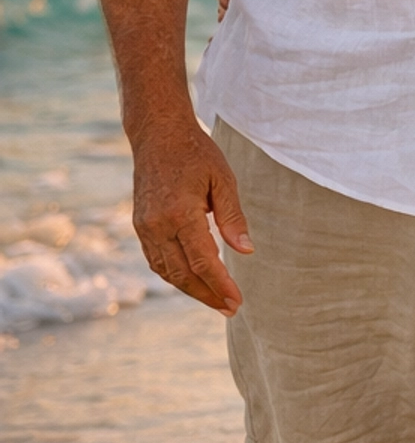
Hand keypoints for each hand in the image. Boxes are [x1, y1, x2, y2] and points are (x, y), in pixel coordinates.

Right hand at [130, 116, 252, 315]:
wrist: (157, 134)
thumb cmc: (196, 153)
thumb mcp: (223, 179)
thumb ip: (233, 217)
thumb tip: (246, 251)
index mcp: (180, 213)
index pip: (203, 261)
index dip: (220, 285)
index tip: (236, 301)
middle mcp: (157, 225)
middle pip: (182, 274)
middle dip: (207, 294)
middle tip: (230, 308)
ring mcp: (144, 227)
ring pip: (166, 271)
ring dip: (190, 289)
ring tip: (215, 300)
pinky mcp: (140, 226)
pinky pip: (156, 260)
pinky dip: (174, 275)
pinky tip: (192, 281)